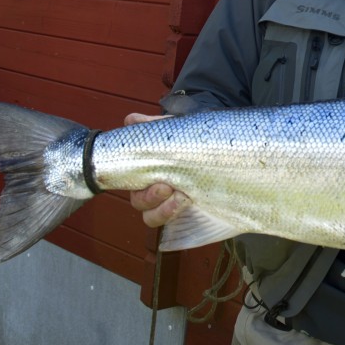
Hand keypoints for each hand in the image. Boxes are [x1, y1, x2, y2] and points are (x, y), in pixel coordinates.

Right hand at [124, 113, 188, 227]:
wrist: (216, 149)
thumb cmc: (188, 140)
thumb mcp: (173, 129)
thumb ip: (152, 126)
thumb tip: (131, 120)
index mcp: (145, 171)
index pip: (128, 181)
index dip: (132, 180)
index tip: (148, 173)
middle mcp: (152, 190)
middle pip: (139, 203)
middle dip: (150, 197)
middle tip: (167, 187)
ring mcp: (167, 203)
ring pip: (152, 217)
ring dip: (164, 210)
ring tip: (183, 197)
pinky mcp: (184, 213)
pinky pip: (173, 223)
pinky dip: (176, 215)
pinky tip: (190, 202)